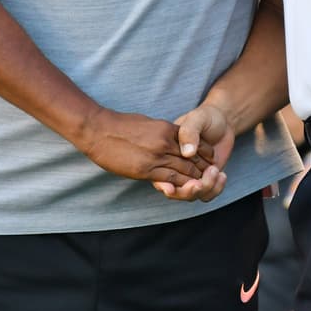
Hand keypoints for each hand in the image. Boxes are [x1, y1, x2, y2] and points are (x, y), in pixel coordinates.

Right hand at [78, 108, 214, 187]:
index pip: (192, 141)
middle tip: (212, 174)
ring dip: (195, 178)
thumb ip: (160, 131)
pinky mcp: (146, 170)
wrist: (99, 129)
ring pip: (184, 170)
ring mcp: (156, 156)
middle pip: (191, 157)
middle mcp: (164, 142)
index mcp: (165, 128)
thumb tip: (168, 136)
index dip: (202, 150)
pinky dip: (182, 184)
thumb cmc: (119, 124)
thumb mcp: (146, 122)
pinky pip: (170, 179)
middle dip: (202, 166)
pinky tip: (188, 189)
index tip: (208, 157)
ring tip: (204, 183)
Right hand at [154, 104, 233, 201]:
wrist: (222, 122)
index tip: (170, 188)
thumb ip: (189, 132)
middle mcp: (176, 168)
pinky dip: (216, 188)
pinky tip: (222, 175)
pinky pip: (207, 194)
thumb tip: (187, 152)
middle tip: (200, 183)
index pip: (159, 177)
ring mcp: (191, 175)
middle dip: (188, 191)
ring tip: (215, 170)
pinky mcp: (206, 179)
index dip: (163, 186)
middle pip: (176, 192)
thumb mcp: (196, 118)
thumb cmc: (204, 118)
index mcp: (165, 155)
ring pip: (192, 196)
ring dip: (205, 187)